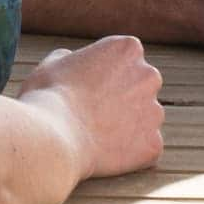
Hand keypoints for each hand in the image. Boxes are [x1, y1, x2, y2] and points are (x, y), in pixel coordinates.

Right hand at [19, 35, 163, 178]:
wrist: (52, 138)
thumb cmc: (48, 97)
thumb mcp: (54, 63)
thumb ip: (73, 58)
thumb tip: (73, 61)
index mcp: (127, 49)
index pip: (124, 61)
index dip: (103, 77)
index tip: (86, 90)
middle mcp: (149, 76)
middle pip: (140, 88)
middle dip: (122, 100)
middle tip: (92, 115)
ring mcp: (155, 111)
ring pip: (144, 120)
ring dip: (127, 127)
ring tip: (94, 137)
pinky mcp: (154, 144)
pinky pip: (145, 149)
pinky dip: (130, 154)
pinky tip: (104, 154)